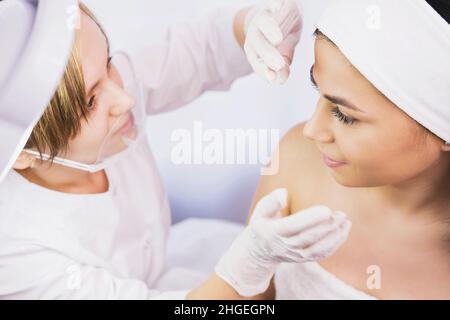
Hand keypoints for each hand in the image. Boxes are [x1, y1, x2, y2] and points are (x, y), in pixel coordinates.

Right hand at [215, 188, 351, 296]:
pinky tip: (343, 230)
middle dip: (327, 226)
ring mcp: (295, 255)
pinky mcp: (304, 259)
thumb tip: (284, 193)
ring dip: (334, 236)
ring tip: (345, 221)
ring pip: (318, 248)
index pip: (293, 226)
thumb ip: (271, 201)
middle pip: (308, 238)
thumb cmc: (262, 224)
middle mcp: (285, 246)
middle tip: (341, 214)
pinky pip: (322, 254)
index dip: (310, 219)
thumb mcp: (260, 211)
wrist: (259, 251)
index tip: (326, 210)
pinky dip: (335, 244)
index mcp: (273, 232)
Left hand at [244, 0, 302, 83]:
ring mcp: (264, 16)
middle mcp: (256, 33)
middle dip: (267, 54)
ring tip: (277, 39)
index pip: (256, 60)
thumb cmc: (278, 38)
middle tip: (279, 64)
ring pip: (263, 22)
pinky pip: (271, 1)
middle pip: (258, 42)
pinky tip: (277, 7)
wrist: (275, 15)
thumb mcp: (282, 55)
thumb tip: (281, 79)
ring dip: (269, 30)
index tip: (272, 77)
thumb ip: (282, 68)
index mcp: (254, 48)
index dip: (262, 69)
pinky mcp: (272, 3)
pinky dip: (273, 3)